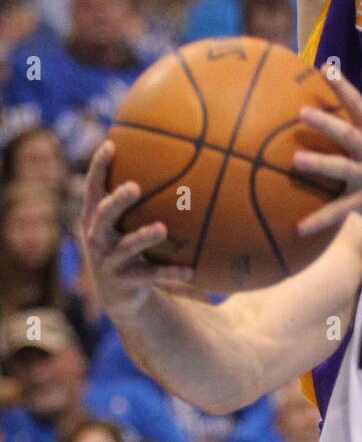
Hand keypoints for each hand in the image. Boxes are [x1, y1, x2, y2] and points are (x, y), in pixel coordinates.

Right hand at [81, 141, 193, 321]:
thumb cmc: (125, 244)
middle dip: (117, 201)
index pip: (92, 189)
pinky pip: (150, 275)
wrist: (119, 296)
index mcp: (95, 219)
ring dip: (142, 237)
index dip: (98, 168)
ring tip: (161, 228)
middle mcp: (97, 238)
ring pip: (125, 248)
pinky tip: (190, 271)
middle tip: (134, 187)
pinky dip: (170, 273)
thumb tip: (171, 155)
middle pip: (102, 215)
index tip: (111, 145)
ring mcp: (108, 261)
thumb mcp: (123, 223)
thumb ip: (135, 197)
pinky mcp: (124, 282)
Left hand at [293, 62, 361, 236]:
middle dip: (327, 123)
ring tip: (297, 160)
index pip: (361, 103)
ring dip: (321, 165)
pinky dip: (321, 220)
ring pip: (343, 169)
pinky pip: (341, 211)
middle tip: (302, 113)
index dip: (344, 86)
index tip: (325, 69)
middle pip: (349, 134)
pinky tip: (299, 227)